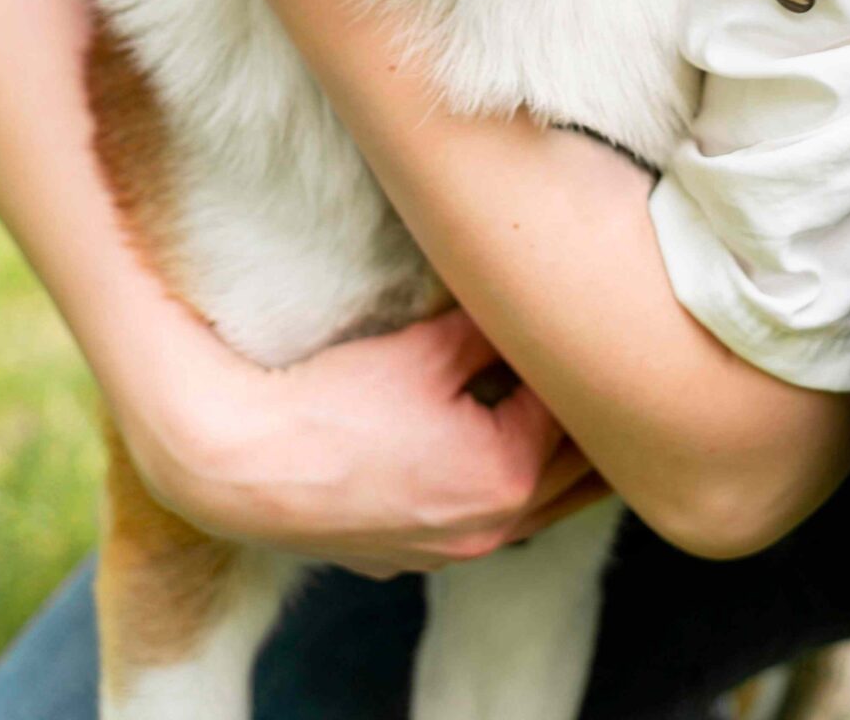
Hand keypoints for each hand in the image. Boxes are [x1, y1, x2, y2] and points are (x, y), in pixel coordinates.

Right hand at [119, 301, 610, 576]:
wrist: (240, 463)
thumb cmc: (335, 400)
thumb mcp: (431, 345)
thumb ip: (497, 325)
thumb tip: (536, 294)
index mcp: (508, 476)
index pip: (580, 412)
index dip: (589, 361)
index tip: (601, 321)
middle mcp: (489, 530)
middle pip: (576, 477)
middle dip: (592, 422)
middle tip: (609, 366)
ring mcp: (447, 552)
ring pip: (534, 511)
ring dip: (556, 464)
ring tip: (570, 410)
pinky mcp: (407, 555)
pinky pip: (480, 524)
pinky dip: (503, 490)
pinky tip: (494, 451)